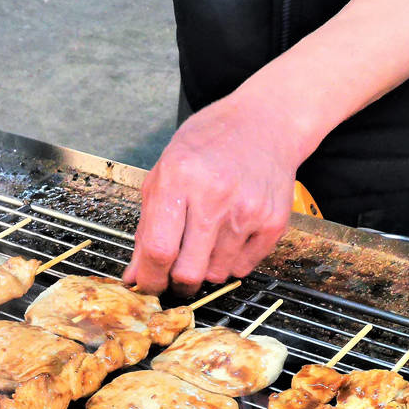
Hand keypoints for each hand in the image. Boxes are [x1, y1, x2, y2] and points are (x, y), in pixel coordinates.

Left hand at [124, 94, 299, 295]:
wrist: (264, 123)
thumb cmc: (208, 145)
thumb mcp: (164, 174)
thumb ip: (146, 227)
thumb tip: (134, 274)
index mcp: (179, 179)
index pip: (159, 250)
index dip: (149, 278)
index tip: (147, 285)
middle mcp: (215, 196)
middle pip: (189, 272)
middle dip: (175, 283)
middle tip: (173, 276)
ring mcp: (248, 210)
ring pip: (216, 275)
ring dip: (204, 270)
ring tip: (203, 243)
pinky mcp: (273, 222)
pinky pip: (243, 268)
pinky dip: (230, 262)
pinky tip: (227, 236)